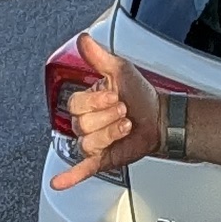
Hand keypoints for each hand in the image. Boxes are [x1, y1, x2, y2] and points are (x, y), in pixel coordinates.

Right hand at [47, 36, 164, 189]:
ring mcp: (92, 142)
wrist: (161, 118)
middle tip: (123, 112)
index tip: (115, 96)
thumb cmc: (141, 95)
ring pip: (87, 143)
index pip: (76, 104)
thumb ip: (99, 57)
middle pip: (82, 125)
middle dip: (107, 117)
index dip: (96, 102)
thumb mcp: (121, 70)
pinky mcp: (101, 160)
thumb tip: (83, 39)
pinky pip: (80, 170)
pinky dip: (68, 178)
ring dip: (111, 134)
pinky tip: (59, 182)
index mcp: (86, 103)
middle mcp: (85, 123)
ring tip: (125, 127)